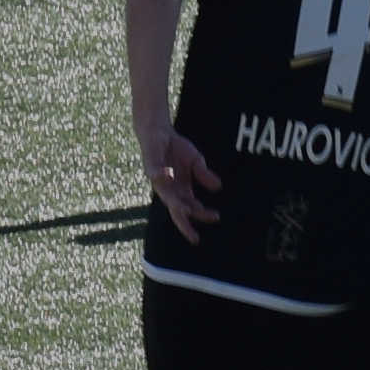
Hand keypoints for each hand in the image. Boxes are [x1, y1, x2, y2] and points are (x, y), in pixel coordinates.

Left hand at [140, 127, 220, 244]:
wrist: (159, 133)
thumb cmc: (176, 149)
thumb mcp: (196, 161)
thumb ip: (203, 175)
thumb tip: (219, 187)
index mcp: (181, 190)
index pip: (192, 208)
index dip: (202, 214)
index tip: (215, 218)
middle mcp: (169, 189)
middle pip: (177, 211)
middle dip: (185, 223)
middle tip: (194, 237)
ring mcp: (159, 179)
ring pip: (166, 196)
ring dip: (174, 203)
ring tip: (184, 210)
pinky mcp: (151, 166)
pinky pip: (155, 172)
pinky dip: (161, 174)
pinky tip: (169, 174)